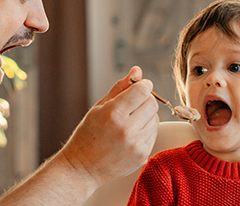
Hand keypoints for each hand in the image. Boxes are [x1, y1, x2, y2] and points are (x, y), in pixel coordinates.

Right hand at [56, 66, 158, 187]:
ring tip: (130, 121)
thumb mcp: (99, 107)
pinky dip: (146, 130)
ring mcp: (136, 144)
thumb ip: (120, 87)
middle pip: (152, 103)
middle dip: (145, 100)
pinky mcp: (142, 155)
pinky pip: (153, 134)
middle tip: (132, 105)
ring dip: (147, 115)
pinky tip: (131, 134)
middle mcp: (127, 129)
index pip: (142, 90)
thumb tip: (137, 70)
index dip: (143, 85)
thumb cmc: (88, 135)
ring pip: (156, 118)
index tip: (139, 87)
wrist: (83, 168)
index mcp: (113, 114)